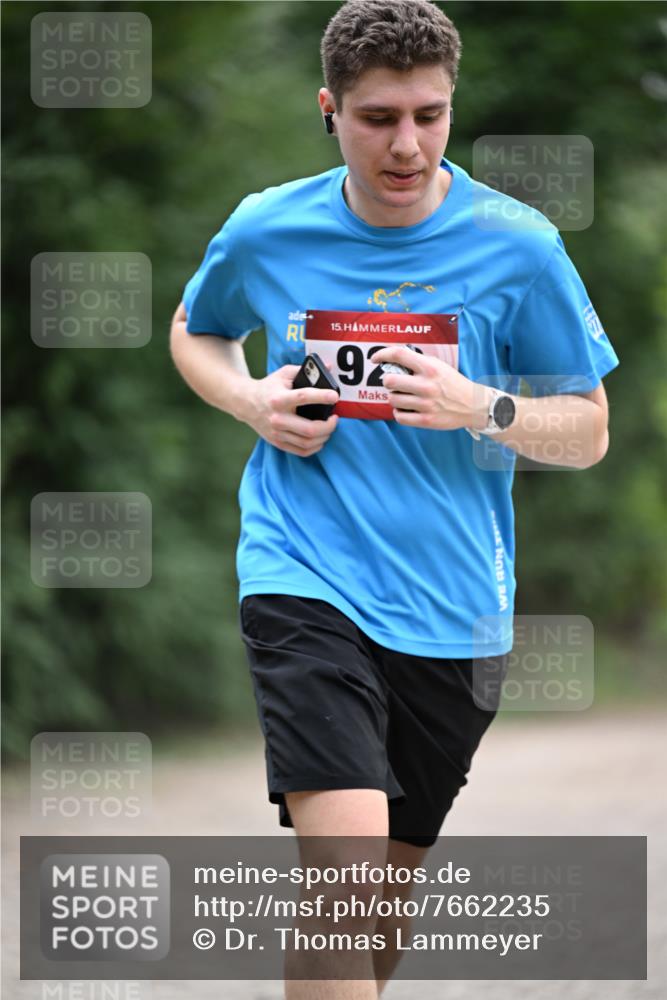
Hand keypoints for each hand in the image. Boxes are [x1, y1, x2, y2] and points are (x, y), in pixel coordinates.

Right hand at [245, 365, 338, 456]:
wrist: (246, 403)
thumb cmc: (269, 387)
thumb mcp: (284, 374)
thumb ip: (305, 370)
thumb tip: (329, 367)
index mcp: (279, 399)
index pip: (303, 397)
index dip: (322, 396)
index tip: (335, 396)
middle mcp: (277, 418)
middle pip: (309, 429)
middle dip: (328, 425)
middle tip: (334, 418)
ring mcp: (277, 433)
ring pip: (307, 442)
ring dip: (325, 436)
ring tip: (329, 427)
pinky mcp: (277, 442)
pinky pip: (302, 451)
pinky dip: (315, 447)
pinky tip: (320, 438)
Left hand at [371, 345, 491, 430]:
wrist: (474, 405)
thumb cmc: (454, 384)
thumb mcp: (439, 366)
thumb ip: (419, 363)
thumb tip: (395, 360)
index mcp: (430, 368)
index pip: (399, 355)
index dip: (382, 354)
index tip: (375, 359)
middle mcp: (426, 385)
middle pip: (389, 381)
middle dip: (388, 382)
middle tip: (394, 383)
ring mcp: (426, 404)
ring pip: (392, 400)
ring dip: (394, 398)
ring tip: (403, 397)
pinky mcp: (426, 420)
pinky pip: (399, 417)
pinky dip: (399, 413)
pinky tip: (406, 409)